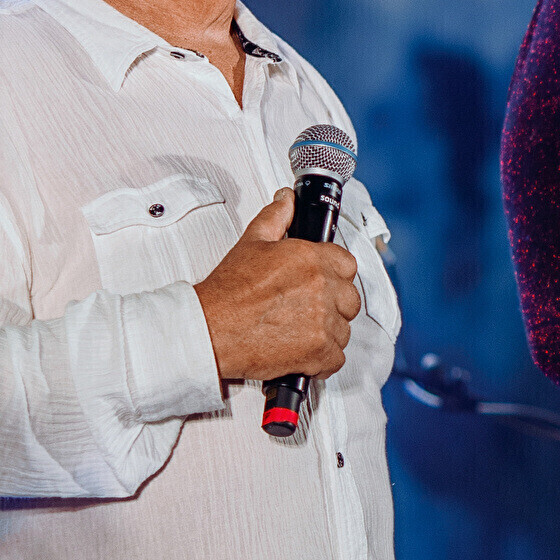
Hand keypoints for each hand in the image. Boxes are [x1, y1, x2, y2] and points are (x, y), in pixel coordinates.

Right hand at [195, 189, 360, 383]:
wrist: (209, 330)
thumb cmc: (227, 292)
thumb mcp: (251, 243)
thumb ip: (275, 217)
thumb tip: (286, 200)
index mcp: (311, 259)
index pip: (347, 264)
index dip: (333, 274)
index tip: (320, 284)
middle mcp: (322, 288)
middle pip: (350, 299)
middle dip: (333, 305)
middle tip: (305, 310)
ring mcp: (323, 321)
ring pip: (344, 329)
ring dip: (326, 332)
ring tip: (297, 331)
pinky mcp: (319, 352)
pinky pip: (337, 358)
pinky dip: (322, 360)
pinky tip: (301, 352)